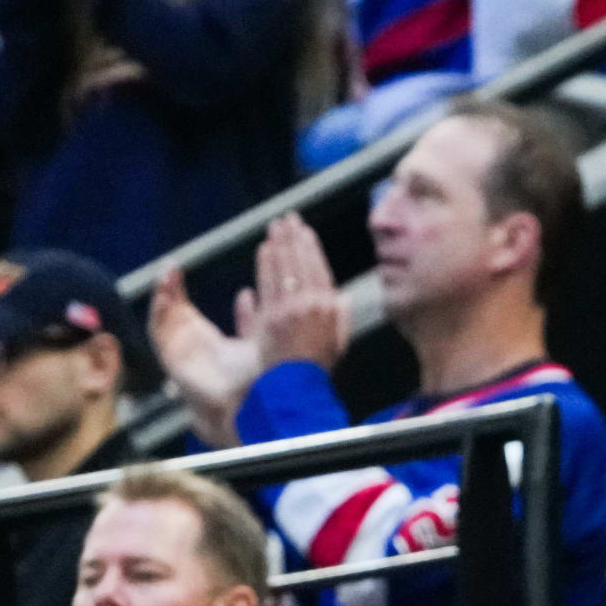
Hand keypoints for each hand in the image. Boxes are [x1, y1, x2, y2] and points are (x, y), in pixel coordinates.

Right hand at [150, 268, 263, 446]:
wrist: (250, 403)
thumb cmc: (256, 380)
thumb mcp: (254, 340)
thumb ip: (248, 319)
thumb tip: (246, 293)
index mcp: (206, 342)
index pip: (185, 310)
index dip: (178, 289)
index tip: (177, 267)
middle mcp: (188, 347)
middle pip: (168, 312)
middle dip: (167, 288)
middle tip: (169, 266)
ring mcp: (178, 353)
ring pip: (161, 319)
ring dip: (161, 296)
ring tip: (165, 276)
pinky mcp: (171, 360)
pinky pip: (157, 334)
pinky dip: (157, 314)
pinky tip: (164, 296)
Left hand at [247, 212, 346, 375]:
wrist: (297, 387)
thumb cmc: (317, 367)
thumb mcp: (339, 343)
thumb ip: (341, 317)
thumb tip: (342, 296)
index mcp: (330, 309)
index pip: (319, 269)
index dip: (310, 247)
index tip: (304, 231)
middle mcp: (312, 305)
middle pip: (300, 263)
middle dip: (293, 237)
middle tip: (286, 218)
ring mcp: (290, 310)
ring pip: (284, 268)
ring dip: (278, 244)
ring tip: (274, 227)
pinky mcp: (272, 316)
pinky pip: (269, 283)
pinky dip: (266, 264)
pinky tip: (264, 249)